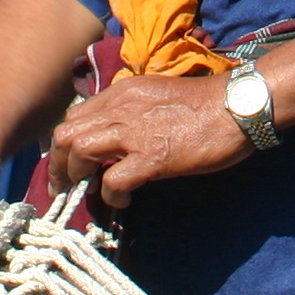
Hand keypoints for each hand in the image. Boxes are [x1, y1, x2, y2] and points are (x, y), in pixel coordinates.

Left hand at [54, 74, 249, 208]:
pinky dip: (110, 195)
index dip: (66, 142)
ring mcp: (134, 133)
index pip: (76, 115)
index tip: (69, 161)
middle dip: (57, 162)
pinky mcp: (151, 157)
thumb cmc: (206, 103)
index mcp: (122, 92)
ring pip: (79, 152)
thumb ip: (133, 109)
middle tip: (63, 185)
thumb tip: (118, 135)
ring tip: (84, 193)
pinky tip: (122, 202)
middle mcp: (120, 108)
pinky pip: (113, 180)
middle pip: (66, 134)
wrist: (237, 106)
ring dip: (74, 177)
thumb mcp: (157, 95)